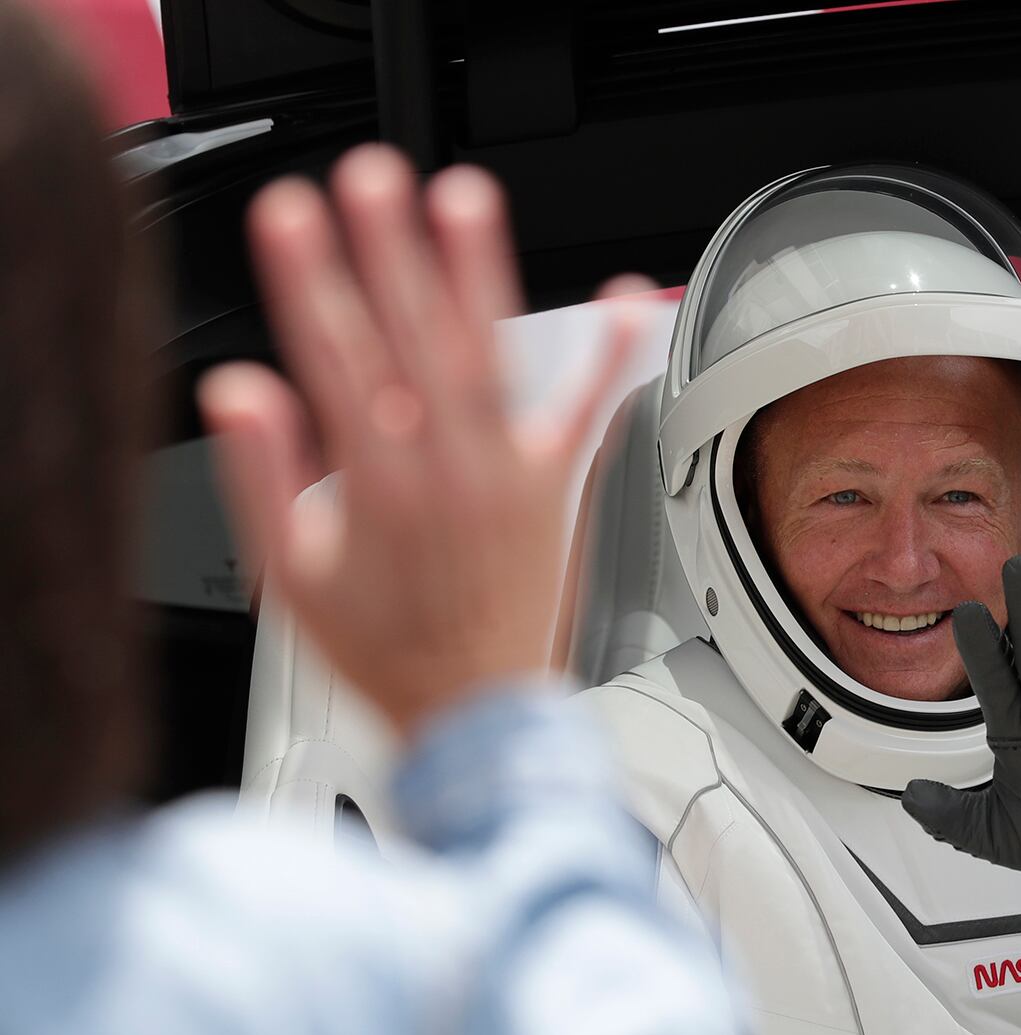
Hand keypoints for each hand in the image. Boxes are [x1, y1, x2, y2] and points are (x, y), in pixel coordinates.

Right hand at [199, 146, 650, 733]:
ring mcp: (506, 475)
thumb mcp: (291, 580)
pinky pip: (586, 415)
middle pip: (412, 341)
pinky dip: (607, 356)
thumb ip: (264, 479)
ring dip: (479, 272)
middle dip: (391, 251)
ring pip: (489, 357)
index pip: (336, 362)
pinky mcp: (552, 488)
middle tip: (375, 178)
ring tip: (467, 199)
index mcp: (375, 489)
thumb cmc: (387, 653)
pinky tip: (625, 301)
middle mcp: (447, 472)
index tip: (294, 217)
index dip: (312, 283)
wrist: (475, 713)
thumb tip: (240, 393)